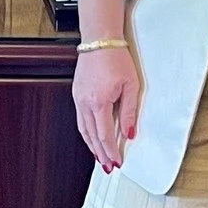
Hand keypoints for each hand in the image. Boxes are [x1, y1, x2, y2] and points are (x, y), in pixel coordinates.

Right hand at [72, 46, 139, 171]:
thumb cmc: (116, 59)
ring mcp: (78, 98)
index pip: (104, 135)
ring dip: (91, 145)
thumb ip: (130, 112)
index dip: (111, 151)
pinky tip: (91, 137)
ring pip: (83, 129)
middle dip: (100, 153)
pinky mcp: (77, 94)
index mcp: (99, 102)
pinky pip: (80, 119)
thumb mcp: (131, 86)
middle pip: (91, 136)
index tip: (117, 162)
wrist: (100, 40)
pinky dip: (86, 132)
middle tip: (108, 167)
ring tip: (100, 158)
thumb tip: (129, 133)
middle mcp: (85, 103)